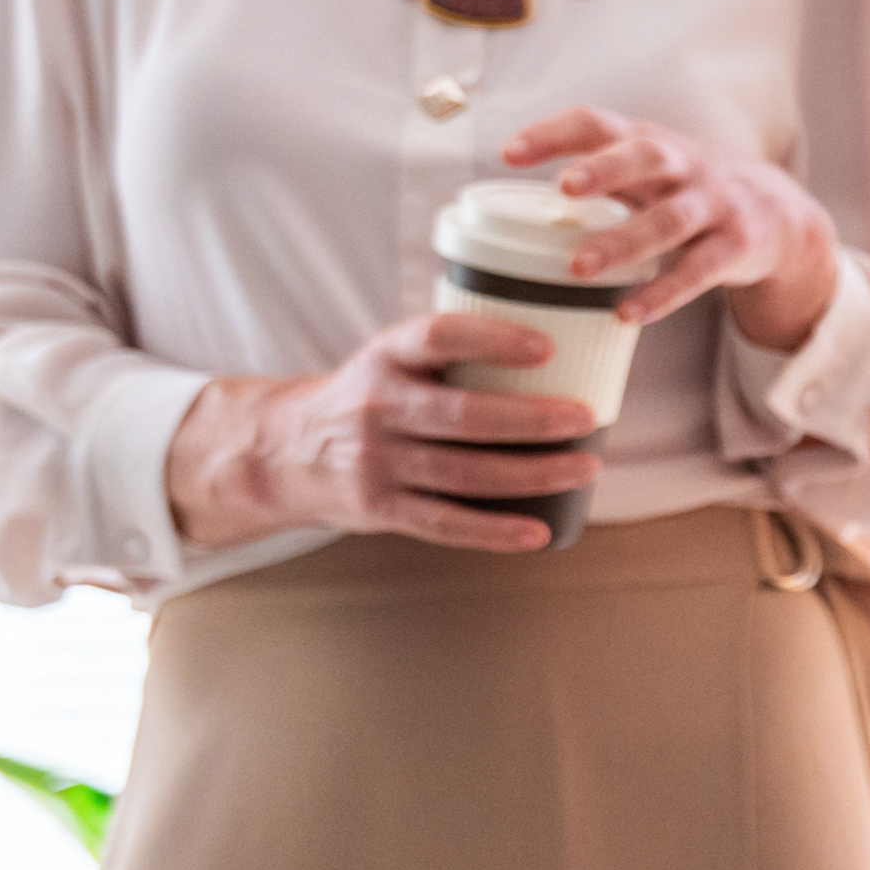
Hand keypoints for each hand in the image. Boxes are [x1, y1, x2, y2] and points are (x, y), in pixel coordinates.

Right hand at [164, 304, 603, 556]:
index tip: (546, 347)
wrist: (284, 450)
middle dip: (531, 420)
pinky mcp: (380, 508)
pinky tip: (538, 532)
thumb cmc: (369, 397)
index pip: (437, 337)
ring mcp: (377, 462)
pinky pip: (444, 523)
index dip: (492, 341)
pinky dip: (494, 531)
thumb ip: (450, 353)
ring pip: (464, 473)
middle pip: (462, 415)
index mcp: (386, 356)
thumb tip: (562, 344)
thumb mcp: (391, 358)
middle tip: (585, 417)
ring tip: (585, 467)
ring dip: (532, 474)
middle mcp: (378, 406)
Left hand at [498, 105, 840, 349]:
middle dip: (606, 169)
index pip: (600, 123)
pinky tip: (627, 312)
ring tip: (577, 267)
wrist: (783, 215)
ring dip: (623, 242)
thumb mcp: (649, 172)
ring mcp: (716, 205)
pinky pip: (698, 271)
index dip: (555, 133)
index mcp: (651, 143)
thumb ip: (593, 178)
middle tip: (564, 188)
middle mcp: (685, 166)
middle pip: (646, 158)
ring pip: (668, 221)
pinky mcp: (738, 246)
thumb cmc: (690, 192)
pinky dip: (662, 293)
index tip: (509, 153)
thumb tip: (503, 206)